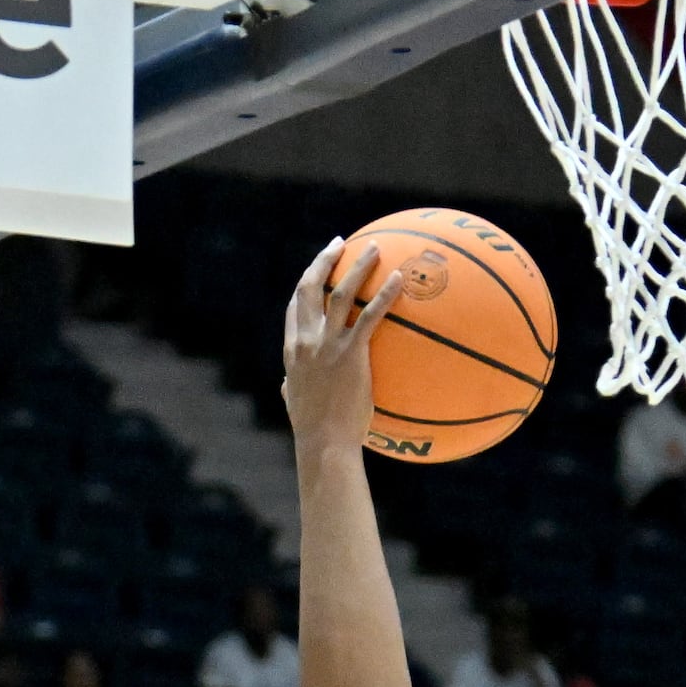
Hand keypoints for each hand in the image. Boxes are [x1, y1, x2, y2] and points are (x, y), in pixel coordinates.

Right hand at [279, 239, 401, 455]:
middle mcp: (306, 341)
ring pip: (341, 292)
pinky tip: (400, 279)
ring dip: (357, 266)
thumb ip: (290, 387)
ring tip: (374, 247)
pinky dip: (385, 294)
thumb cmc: (312, 430)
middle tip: (339, 244)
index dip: (305, 285)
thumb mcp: (294, 402)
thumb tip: (285, 386)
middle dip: (323, 260)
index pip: (294, 308)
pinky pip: (371, 315)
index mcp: (292, 351)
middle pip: (310, 288)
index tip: (317, 269)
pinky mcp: (351, 353)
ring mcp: (327, 344)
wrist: (323, 442)